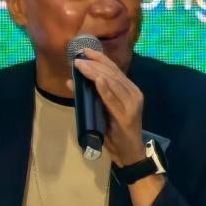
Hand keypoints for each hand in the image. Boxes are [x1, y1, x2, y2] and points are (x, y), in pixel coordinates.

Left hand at [69, 46, 150, 167]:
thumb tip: (71, 81)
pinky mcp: (126, 116)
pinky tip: (96, 80)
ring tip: (82, 66)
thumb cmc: (115, 132)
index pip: (115, 70)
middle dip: (94, 64)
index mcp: (130, 90)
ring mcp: (131, 104)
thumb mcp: (102, 110)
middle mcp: (133, 94)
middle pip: (113, 74)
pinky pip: (113, 99)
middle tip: (78, 59)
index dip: (100, 58)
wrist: (129, 154)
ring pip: (113, 83)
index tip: (85, 51)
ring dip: (96, 73)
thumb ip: (91, 95)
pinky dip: (105, 89)